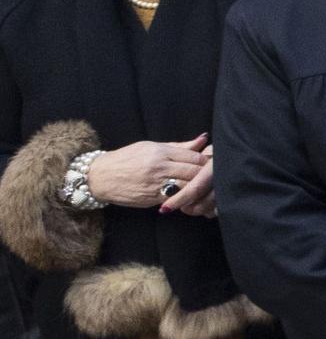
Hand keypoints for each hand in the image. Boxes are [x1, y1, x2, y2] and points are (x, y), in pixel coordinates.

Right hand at [87, 136, 210, 208]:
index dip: (207, 161)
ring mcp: (156, 184)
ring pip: (187, 187)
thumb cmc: (126, 159)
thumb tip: (203, 139)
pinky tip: (191, 197)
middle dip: (207, 176)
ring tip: (205, 189)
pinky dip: (185, 198)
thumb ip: (179, 146)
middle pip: (194, 172)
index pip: (194, 157)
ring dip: (198, 189)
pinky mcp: (152, 199)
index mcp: (160, 152)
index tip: (213, 164)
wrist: (99, 177)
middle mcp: (159, 167)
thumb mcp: (150, 147)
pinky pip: (175, 199)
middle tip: (214, 178)